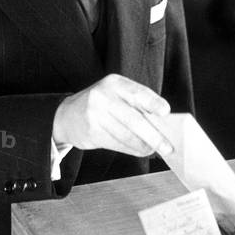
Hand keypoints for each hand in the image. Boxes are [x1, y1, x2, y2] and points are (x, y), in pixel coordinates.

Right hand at [52, 74, 172, 157]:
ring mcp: (95, 115)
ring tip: (153, 150)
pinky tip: (138, 150)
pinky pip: (117, 144)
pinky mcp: (91, 132)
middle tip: (167, 147)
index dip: (152, 102)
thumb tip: (163, 125)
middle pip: (134, 120)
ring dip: (143, 146)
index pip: (137, 92)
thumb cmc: (101, 104)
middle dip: (154, 136)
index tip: (166, 112)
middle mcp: (103, 97)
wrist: (67, 115)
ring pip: (126, 136)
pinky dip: (131, 150)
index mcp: (114, 83)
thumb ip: (136, 104)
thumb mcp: (116, 94)